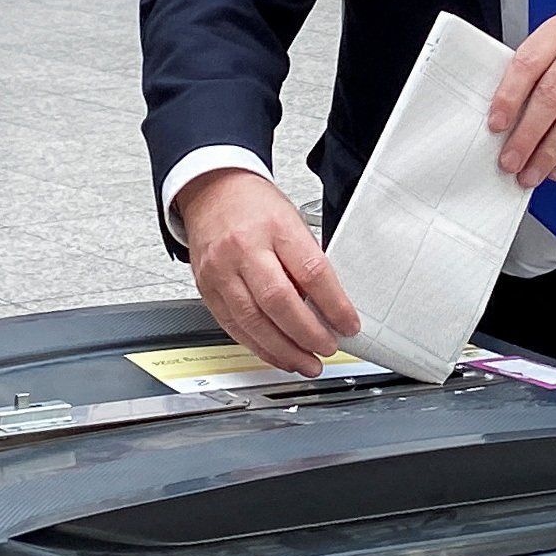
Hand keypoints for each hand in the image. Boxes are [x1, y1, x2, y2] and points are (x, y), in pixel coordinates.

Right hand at [177, 169, 360, 376]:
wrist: (212, 191)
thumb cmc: (256, 206)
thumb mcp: (293, 220)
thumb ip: (307, 260)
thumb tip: (329, 305)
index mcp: (275, 227)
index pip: (311, 271)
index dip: (334, 304)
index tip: (349, 324)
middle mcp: (244, 249)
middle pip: (279, 301)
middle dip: (307, 333)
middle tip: (328, 348)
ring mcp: (221, 271)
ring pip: (253, 321)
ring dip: (284, 350)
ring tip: (307, 363)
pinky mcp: (206, 289)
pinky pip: (233, 326)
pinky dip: (258, 346)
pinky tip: (277, 355)